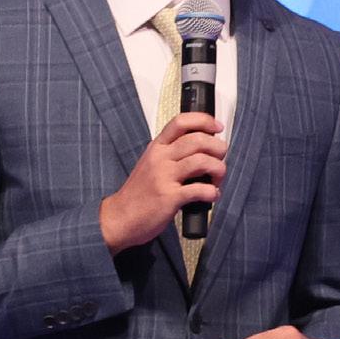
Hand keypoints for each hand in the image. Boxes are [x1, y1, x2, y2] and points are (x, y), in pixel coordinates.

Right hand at [99, 112, 225, 252]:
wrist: (119, 218)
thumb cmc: (139, 193)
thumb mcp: (151, 164)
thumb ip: (172, 155)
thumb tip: (203, 150)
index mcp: (157, 147)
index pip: (181, 122)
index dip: (204, 120)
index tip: (218, 127)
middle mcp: (160, 158)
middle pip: (197, 140)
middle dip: (218, 148)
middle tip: (221, 159)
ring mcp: (164, 177)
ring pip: (202, 161)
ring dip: (218, 169)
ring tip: (217, 180)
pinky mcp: (169, 197)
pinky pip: (199, 189)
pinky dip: (212, 192)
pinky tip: (212, 195)